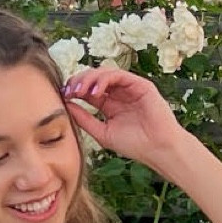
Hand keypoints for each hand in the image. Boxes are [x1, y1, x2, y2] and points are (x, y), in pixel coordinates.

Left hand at [61, 68, 187, 170]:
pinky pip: (118, 75)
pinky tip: (95, 91)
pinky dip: (104, 80)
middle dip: (79, 81)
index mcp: (109, 105)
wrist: (158, 149)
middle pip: (94, 78)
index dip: (75, 89)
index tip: (63, 95)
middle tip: (69, 90)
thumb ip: (84, 119)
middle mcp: (119, 94)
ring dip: (89, 78)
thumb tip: (66, 105)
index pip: (88, 90)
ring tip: (80, 90)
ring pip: (104, 73)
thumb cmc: (134, 145)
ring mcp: (130, 88)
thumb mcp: (102, 133)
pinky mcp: (140, 85)